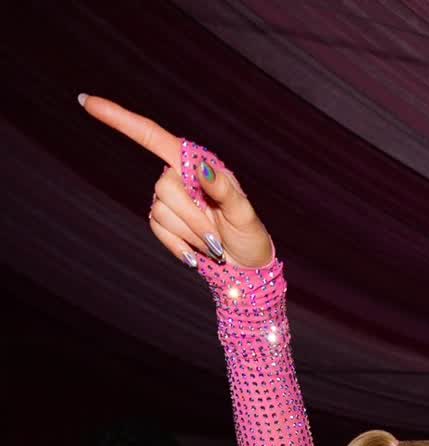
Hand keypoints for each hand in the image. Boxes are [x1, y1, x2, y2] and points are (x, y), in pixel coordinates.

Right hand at [79, 97, 273, 270]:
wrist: (244, 267)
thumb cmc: (249, 236)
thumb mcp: (244, 213)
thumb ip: (224, 189)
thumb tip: (202, 168)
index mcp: (194, 163)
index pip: (151, 136)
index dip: (119, 119)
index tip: (87, 102)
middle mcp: (177, 176)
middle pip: (164, 189)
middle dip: (193, 219)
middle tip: (216, 239)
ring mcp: (168, 201)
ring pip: (161, 212)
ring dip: (190, 234)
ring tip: (212, 244)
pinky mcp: (163, 224)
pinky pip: (158, 231)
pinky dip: (179, 247)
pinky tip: (195, 255)